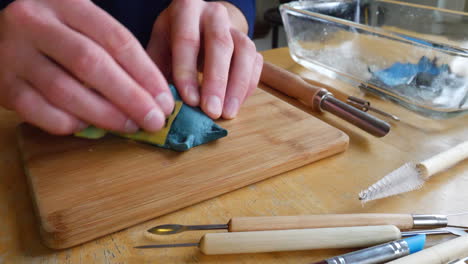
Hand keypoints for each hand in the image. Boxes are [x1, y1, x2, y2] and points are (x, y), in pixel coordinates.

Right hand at [0, 0, 173, 134]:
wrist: (1, 35)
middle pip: (92, 64)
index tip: (165, 100)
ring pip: (65, 90)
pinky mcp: (2, 83)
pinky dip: (68, 123)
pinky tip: (89, 126)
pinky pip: (37, 111)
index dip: (146, 73)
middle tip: (154, 120)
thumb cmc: (57, 35)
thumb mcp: (84, 27)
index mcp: (67, 4)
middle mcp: (36, 23)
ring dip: (104, 115)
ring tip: (130, 127)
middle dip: (130, 97)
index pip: (116, 39)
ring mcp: (14, 53)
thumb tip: (154, 95)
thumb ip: (114, 53)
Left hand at [147, 0, 262, 119]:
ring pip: (244, 53)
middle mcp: (215, 14)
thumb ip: (157, 71)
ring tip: (227, 113)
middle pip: (220, 44)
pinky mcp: (250, 44)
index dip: (188, 72)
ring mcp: (235, 28)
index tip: (189, 101)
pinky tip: (234, 106)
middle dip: (216, 81)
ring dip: (237, 87)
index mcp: (187, 9)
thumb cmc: (173, 40)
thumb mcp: (159, 47)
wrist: (197, 26)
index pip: (188, 40)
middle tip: (211, 111)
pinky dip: (247, 87)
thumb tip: (160, 104)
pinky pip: (256, 64)